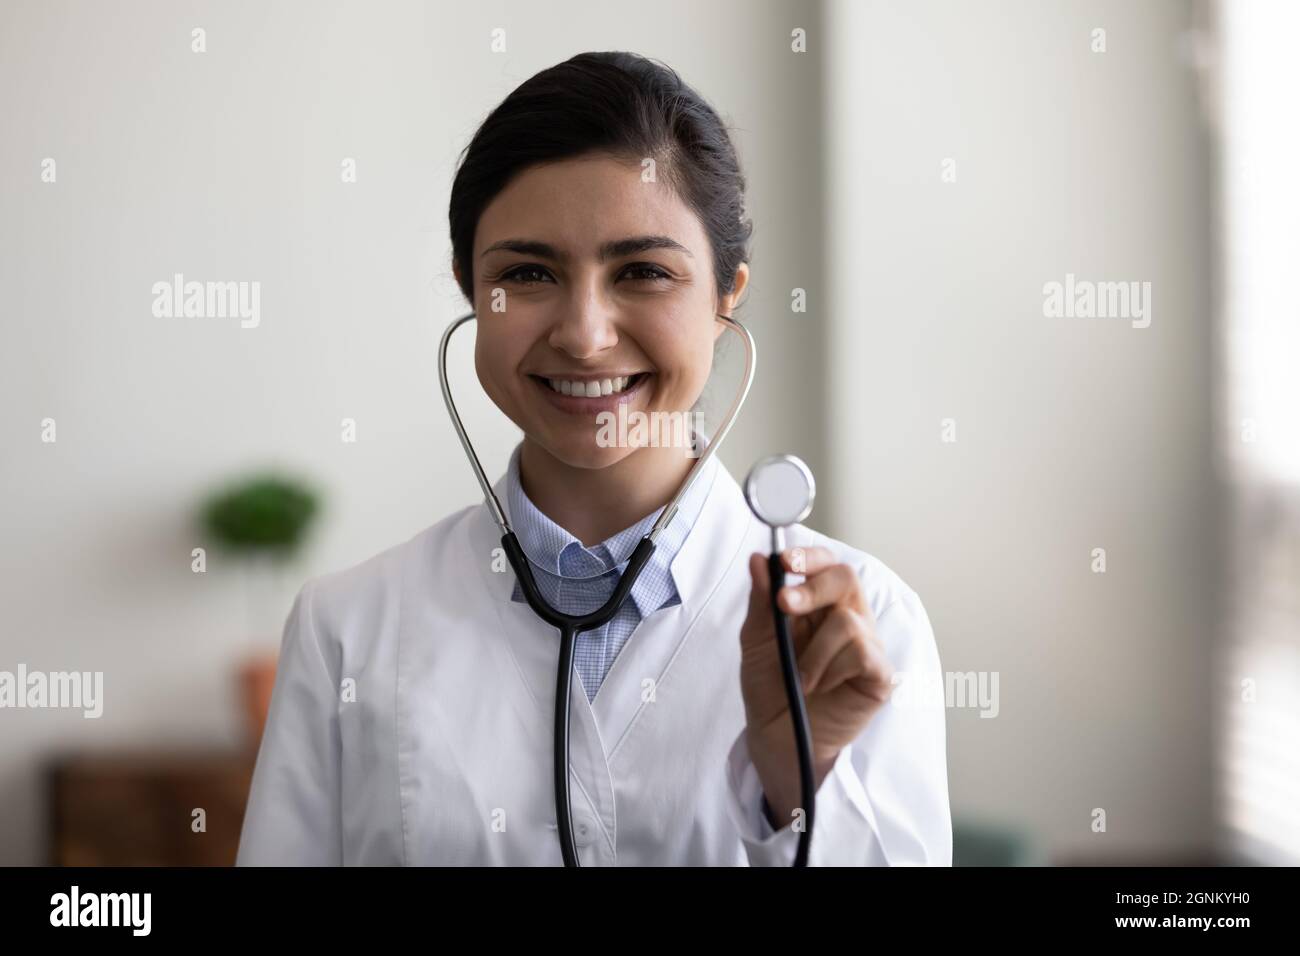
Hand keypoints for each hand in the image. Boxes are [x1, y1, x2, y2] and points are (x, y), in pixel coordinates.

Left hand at [738, 546, 893, 830]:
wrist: (776, 738)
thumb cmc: (771, 687)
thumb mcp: (757, 640)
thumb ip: (761, 600)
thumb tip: (759, 559)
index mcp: (820, 605)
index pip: (826, 564)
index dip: (809, 557)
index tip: (784, 561)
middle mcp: (849, 618)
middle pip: (847, 577)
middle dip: (812, 588)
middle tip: (784, 606)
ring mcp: (868, 646)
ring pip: (848, 620)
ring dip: (813, 651)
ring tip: (801, 677)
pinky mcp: (880, 675)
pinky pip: (862, 653)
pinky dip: (832, 669)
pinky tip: (821, 687)